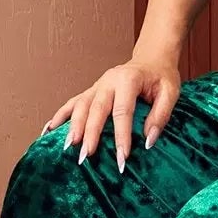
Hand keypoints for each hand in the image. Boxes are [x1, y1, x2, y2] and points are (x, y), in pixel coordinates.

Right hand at [43, 49, 181, 171]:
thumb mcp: (170, 93)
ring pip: (80, 106)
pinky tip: (47, 131)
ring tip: (66, 148)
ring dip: (72, 127)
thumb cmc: (162, 77)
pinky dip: (59, 117)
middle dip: (90, 134)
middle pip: (96, 109)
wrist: (151, 59)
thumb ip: (161, 116)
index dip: (121, 136)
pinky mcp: (91, 91)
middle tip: (86, 156)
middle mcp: (108, 81)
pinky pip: (72, 104)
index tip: (122, 158)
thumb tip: (148, 142)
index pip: (123, 111)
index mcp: (128, 79)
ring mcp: (97, 85)